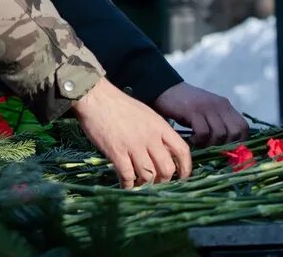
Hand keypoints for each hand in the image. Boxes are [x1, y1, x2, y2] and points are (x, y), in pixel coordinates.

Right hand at [72, 77, 191, 188]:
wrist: (96, 97)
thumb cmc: (120, 106)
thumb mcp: (146, 114)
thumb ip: (157, 133)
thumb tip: (163, 153)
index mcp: (160, 126)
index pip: (182, 150)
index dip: (186, 168)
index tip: (182, 178)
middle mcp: (150, 137)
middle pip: (167, 168)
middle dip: (163, 180)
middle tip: (156, 182)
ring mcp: (134, 146)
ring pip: (149, 175)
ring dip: (145, 184)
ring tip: (139, 184)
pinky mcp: (117, 153)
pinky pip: (128, 176)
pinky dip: (128, 185)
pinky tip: (125, 185)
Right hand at [152, 82, 248, 147]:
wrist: (165, 89)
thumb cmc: (186, 105)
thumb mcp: (207, 112)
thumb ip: (218, 124)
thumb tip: (227, 148)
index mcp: (225, 105)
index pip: (243, 127)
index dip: (239, 141)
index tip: (226, 150)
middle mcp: (220, 105)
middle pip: (234, 132)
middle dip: (223, 145)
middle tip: (209, 146)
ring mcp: (208, 107)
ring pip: (220, 134)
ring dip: (209, 144)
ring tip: (198, 142)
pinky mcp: (194, 111)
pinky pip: (203, 133)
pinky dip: (198, 141)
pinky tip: (190, 139)